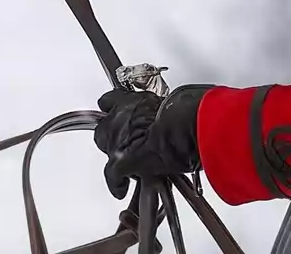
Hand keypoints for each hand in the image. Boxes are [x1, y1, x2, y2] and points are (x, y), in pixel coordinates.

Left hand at [91, 83, 214, 199]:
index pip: (108, 102)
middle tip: (128, 142)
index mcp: (130, 101)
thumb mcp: (174, 103)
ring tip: (130, 163)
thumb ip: (164, 108)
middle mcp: (119, 118)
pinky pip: (112, 175)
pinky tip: (121, 188)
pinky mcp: (121, 162)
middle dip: (114, 136)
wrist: (186, 127)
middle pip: (104, 129)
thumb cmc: (186, 112)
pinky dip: (117, 183)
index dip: (114, 111)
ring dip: (117, 156)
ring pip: (107, 150)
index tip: (117, 114)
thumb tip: (174, 114)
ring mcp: (118, 140)